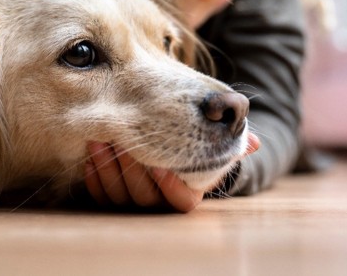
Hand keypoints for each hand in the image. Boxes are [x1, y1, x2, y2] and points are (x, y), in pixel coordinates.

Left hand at [84, 133, 259, 212]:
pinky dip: (95, 175)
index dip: (169, 183)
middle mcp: (160, 206)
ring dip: (107, 168)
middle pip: (143, 197)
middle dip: (131, 168)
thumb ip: (234, 144)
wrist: (174, 154)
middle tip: (122, 140)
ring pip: (118, 196)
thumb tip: (253, 142)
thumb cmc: (198, 148)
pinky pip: (100, 194)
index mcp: (188, 196)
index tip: (161, 162)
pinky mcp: (112, 197)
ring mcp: (134, 204)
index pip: (179, 201)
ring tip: (100, 139)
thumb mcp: (216, 146)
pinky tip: (92, 153)